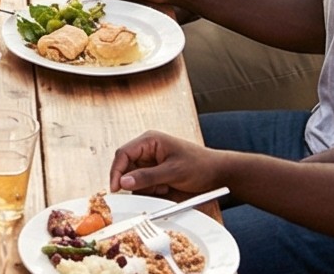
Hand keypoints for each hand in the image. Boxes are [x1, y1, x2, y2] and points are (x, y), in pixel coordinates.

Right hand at [110, 131, 226, 199]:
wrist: (217, 174)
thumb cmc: (199, 165)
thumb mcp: (173, 172)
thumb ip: (147, 177)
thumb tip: (124, 182)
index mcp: (149, 141)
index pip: (123, 153)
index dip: (116, 171)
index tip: (115, 188)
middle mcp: (147, 149)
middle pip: (127, 167)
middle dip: (135, 182)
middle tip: (146, 191)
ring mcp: (151, 162)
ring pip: (135, 178)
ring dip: (146, 188)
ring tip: (164, 188)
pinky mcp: (156, 173)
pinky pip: (145, 185)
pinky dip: (152, 191)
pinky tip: (166, 190)